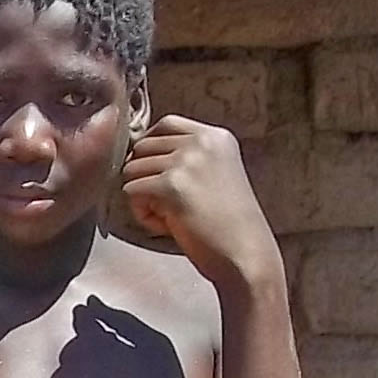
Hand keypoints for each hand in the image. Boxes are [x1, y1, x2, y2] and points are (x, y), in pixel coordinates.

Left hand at [121, 117, 280, 288]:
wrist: (246, 253)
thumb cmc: (227, 224)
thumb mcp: (215, 174)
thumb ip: (188, 158)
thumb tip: (139, 153)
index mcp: (216, 136)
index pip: (166, 124)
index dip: (152, 149)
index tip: (158, 175)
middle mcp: (202, 141)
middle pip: (142, 146)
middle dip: (145, 176)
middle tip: (165, 205)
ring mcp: (186, 160)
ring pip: (132, 169)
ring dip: (142, 197)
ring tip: (169, 217)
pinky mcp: (171, 184)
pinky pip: (131, 191)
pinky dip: (142, 214)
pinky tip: (167, 227)